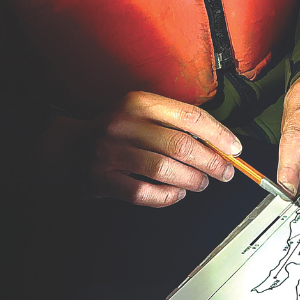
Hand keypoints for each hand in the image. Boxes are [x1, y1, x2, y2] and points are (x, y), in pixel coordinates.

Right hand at [41, 91, 239, 206]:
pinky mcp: (102, 178)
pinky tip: (176, 194)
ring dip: (191, 180)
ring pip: (164, 169)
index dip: (218, 135)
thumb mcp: (141, 114)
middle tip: (224, 173)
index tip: (235, 149)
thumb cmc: (115, 131)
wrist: (65, 147)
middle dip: (210, 162)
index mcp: (140, 102)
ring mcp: (111, 151)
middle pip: (180, 145)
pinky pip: (143, 192)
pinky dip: (166, 197)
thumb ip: (175, 124)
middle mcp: (125, 123)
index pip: (190, 116)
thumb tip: (220, 143)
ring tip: (201, 184)